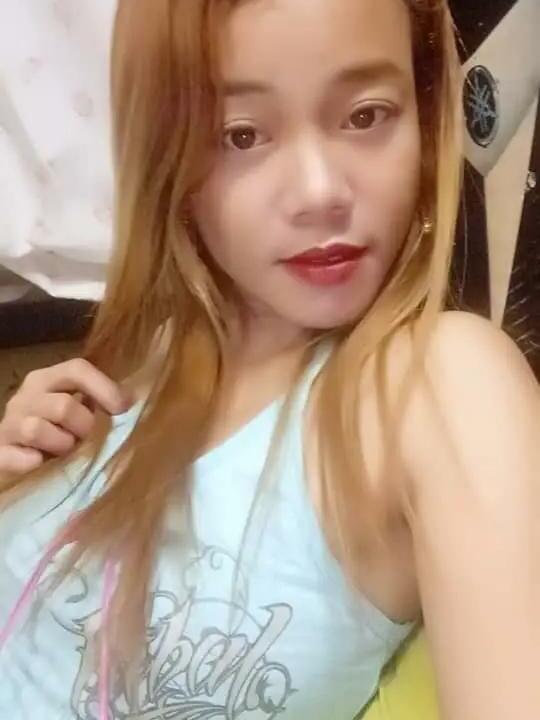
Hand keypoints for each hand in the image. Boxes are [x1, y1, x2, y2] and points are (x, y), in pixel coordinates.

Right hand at [0, 359, 132, 474]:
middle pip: (62, 406)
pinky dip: (30, 462)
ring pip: (36, 429)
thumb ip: (97, 402)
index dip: (104, 388)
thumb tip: (131, 401)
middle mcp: (25, 397)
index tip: (123, 408)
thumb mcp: (77, 411)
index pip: (76, 369)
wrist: (16, 455)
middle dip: (83, 427)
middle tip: (86, 438)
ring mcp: (8, 424)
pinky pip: (14, 457)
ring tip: (64, 451)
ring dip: (60, 445)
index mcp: (47, 379)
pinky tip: (39, 463)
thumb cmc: (57, 432)